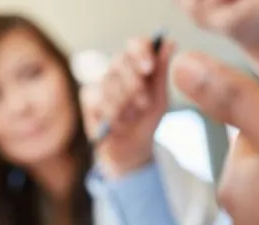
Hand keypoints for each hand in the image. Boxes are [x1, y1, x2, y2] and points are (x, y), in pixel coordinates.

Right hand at [87, 37, 174, 178]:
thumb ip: (162, 72)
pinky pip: (97, 99)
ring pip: (108, 83)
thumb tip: (170, 41)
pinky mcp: (88, 97)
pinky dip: (110, 114)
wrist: (129, 149)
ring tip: (131, 119)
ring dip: (123, 104)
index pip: (135, 45)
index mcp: (137, 64)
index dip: (140, 52)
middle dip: (132, 83)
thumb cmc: (145, 121)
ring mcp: (101, 82)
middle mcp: (117, 69)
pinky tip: (116, 124)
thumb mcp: (160, 99)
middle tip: (143, 103)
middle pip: (119, 60)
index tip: (149, 68)